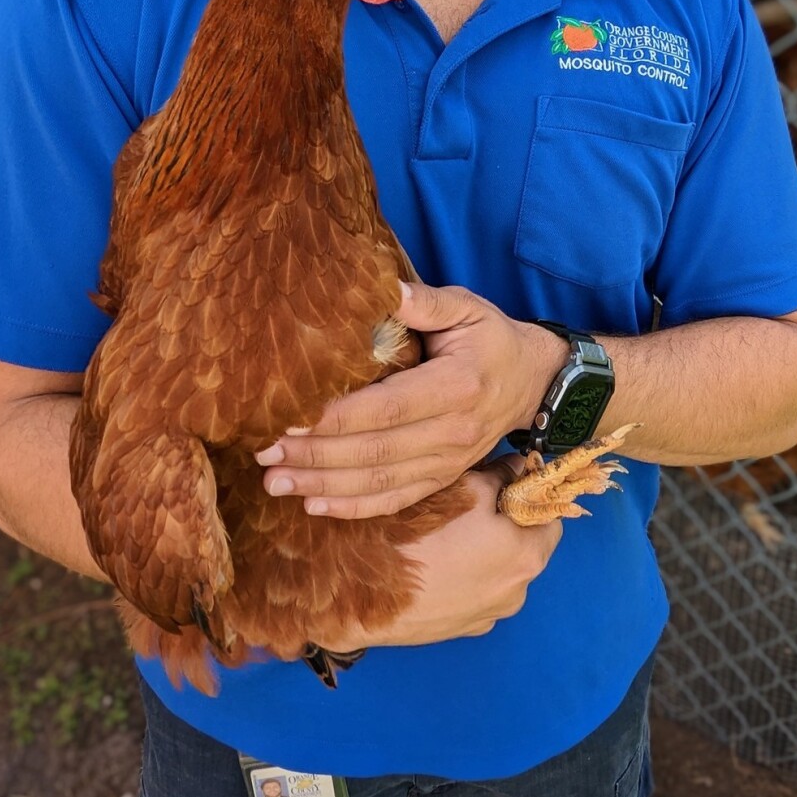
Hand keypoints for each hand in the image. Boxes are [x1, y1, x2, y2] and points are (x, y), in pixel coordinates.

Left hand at [256, 281, 566, 518]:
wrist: (533, 382)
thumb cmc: (491, 338)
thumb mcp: (466, 308)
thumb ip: (423, 301)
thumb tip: (380, 288)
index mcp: (454, 387)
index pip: (384, 408)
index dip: (333, 419)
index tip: (287, 420)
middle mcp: (450, 432)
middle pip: (373, 452)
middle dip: (314, 457)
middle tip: (263, 453)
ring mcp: (447, 462)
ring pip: (379, 482)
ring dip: (322, 486)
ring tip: (274, 482)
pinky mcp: (442, 478)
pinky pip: (395, 500)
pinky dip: (353, 507)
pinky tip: (314, 505)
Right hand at [308, 458, 561, 649]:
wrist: (361, 594)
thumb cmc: (419, 532)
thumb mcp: (465, 485)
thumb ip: (501, 474)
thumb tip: (520, 467)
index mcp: (527, 556)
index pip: (549, 517)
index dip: (530, 494)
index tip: (505, 480)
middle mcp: (517, 594)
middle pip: (523, 545)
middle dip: (502, 521)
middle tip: (466, 502)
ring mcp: (487, 616)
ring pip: (496, 569)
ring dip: (481, 550)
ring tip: (443, 532)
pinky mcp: (460, 630)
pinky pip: (473, 592)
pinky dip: (462, 576)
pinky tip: (432, 561)